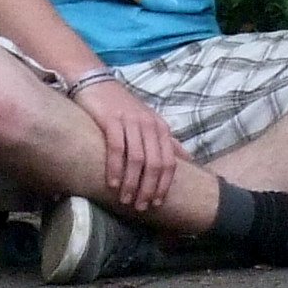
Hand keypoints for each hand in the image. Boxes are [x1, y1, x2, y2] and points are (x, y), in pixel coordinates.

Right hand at [75, 76, 183, 214]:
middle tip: (141, 206)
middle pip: (154, 164)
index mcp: (161, 128)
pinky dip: (116, 168)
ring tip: (126, 199)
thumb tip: (189, 160)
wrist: (97, 82)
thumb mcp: (150, 122)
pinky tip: (112, 183)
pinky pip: (116, 148)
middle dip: (149, 189)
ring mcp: (130, 121)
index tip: (157, 203)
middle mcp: (149, 124)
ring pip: (137, 159)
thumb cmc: (124, 107)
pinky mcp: (111, 119)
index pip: (169, 162)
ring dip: (132, 183)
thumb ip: (168, 141)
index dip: (164, 185)